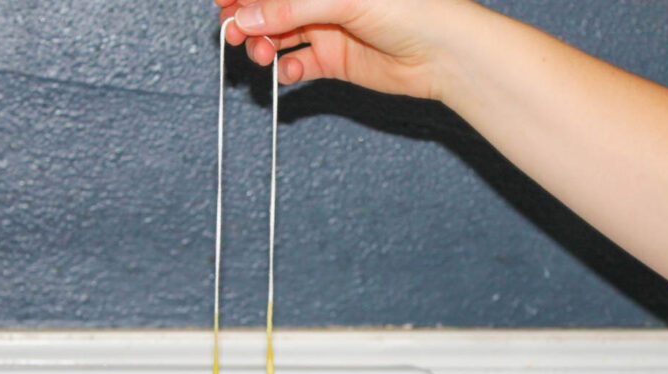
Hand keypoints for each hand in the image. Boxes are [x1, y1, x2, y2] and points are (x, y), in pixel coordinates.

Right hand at [216, 0, 474, 99]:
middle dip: (247, 16)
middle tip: (234, 31)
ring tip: (260, 54)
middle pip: (270, 5)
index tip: (223, 0)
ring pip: (279, 35)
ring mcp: (328, 28)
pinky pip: (298, 64)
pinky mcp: (335, 60)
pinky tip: (288, 72)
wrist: (445, 54)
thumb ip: (291, 8)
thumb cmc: (412, 9)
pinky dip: (287, 70)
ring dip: (262, 44)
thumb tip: (246, 15)